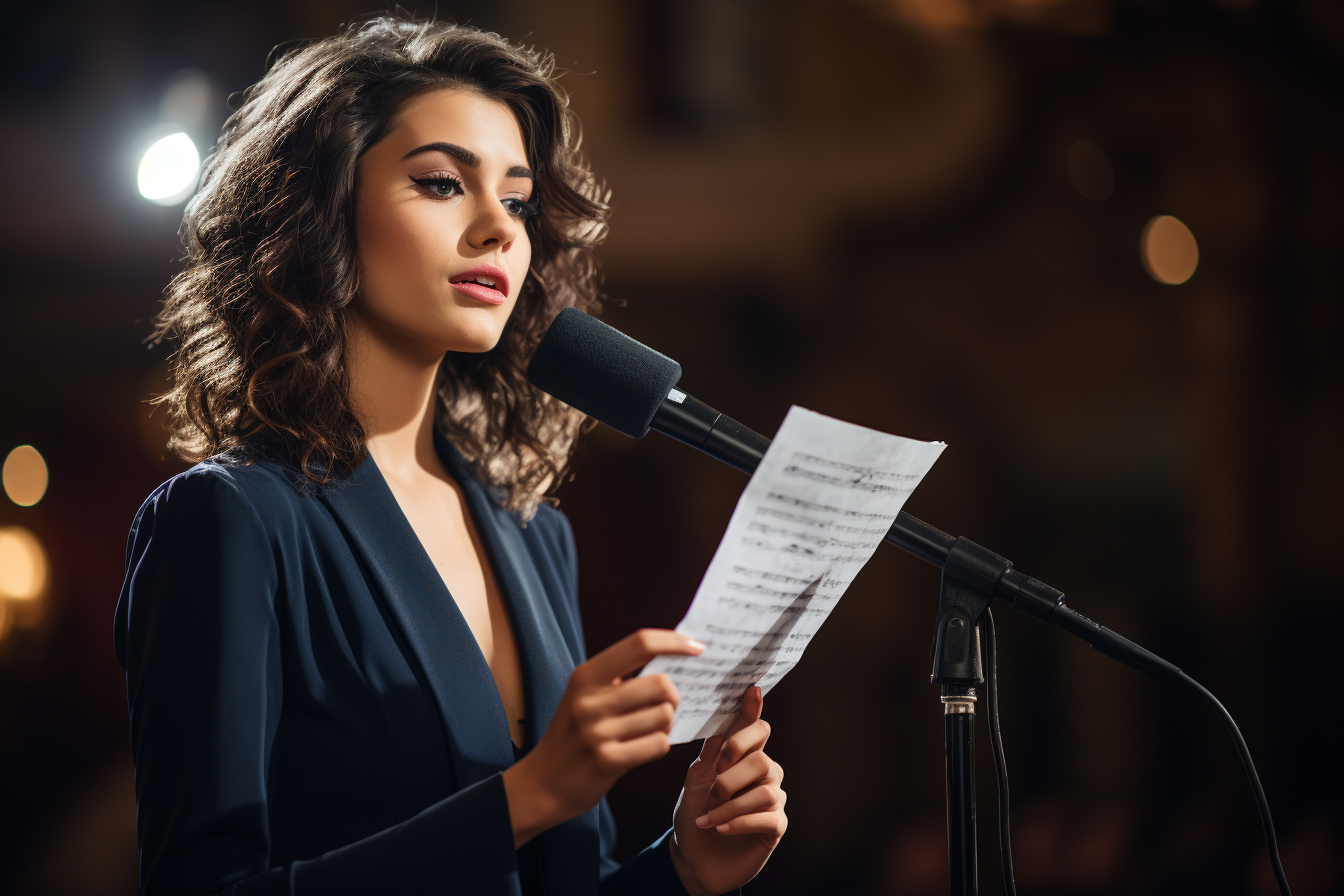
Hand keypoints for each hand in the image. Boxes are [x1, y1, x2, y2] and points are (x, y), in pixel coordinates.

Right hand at [502, 629, 702, 847]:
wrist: (542, 784)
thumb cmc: (573, 735)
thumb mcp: (585, 696)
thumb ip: (619, 677)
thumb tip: (673, 657)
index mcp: (585, 676)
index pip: (639, 643)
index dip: (673, 642)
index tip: (696, 647)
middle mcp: (589, 700)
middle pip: (661, 684)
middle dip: (672, 697)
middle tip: (663, 706)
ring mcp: (597, 732)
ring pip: (664, 716)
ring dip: (665, 724)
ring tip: (646, 730)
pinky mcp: (607, 761)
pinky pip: (658, 745)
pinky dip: (658, 746)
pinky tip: (641, 749)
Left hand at [669, 686, 786, 895]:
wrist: (693, 858)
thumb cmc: (694, 815)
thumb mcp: (694, 782)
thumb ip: (709, 756)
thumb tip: (719, 728)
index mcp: (743, 757)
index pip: (754, 729)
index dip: (753, 711)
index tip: (752, 690)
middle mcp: (764, 773)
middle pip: (761, 758)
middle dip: (731, 775)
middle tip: (711, 790)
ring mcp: (773, 799)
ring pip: (765, 789)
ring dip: (730, 804)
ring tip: (709, 816)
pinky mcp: (776, 827)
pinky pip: (767, 816)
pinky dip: (738, 821)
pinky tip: (720, 827)